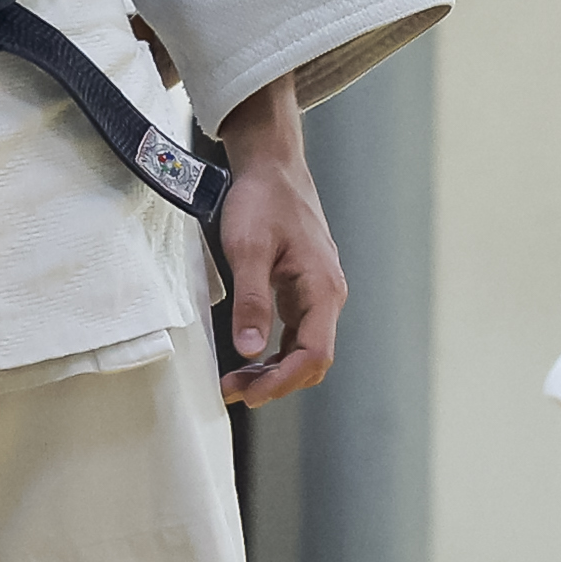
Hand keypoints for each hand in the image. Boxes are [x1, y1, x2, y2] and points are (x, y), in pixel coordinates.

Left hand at [211, 78, 345, 404]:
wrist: (272, 166)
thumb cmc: (262, 200)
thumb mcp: (248, 249)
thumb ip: (251, 300)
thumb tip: (248, 349)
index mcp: (322, 288)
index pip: (313, 354)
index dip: (282, 381)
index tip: (248, 394)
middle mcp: (328, 295)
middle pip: (312, 359)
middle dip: (275, 382)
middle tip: (232, 390)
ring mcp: (318, 294)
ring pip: (303, 349)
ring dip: (272, 370)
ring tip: (234, 381)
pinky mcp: (304, 290)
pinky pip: (296, 333)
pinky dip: (273, 352)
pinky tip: (248, 357)